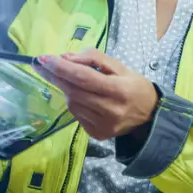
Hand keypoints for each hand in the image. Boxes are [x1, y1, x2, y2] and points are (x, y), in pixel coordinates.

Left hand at [33, 48, 158, 139]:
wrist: (151, 116)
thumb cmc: (135, 86)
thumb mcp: (120, 66)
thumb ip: (94, 58)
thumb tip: (66, 58)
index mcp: (119, 90)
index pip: (83, 77)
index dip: (61, 68)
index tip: (43, 58)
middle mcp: (110, 110)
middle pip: (74, 91)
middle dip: (55, 76)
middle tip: (41, 64)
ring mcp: (103, 125)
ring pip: (72, 104)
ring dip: (65, 89)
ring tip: (69, 80)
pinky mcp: (97, 134)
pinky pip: (77, 115)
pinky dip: (74, 102)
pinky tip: (81, 96)